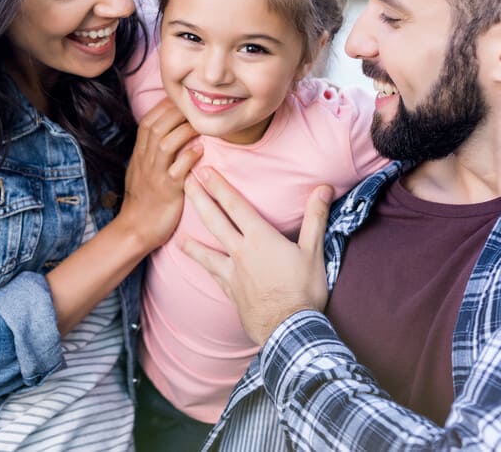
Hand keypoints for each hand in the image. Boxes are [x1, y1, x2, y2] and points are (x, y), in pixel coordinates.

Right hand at [120, 98, 201, 250]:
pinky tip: (200, 151)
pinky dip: (189, 157)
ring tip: (201, 126)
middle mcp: (145, 161)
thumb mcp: (141, 171)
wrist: (135, 228)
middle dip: (176, 113)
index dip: (164, 107)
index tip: (182, 100)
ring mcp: (154, 175)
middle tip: (196, 107)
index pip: (148, 122)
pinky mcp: (166, 190)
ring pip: (165, 144)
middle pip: (157, 127)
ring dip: (184, 131)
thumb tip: (166, 134)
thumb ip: (151, 152)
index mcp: (140, 154)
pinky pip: (177, 170)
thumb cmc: (142, 200)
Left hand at [180, 167, 332, 344]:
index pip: (235, 205)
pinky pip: (213, 276)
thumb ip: (315, 218)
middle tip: (184, 182)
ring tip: (178, 236)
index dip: (219, 186)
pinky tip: (200, 268)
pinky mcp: (231, 291)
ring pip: (206, 251)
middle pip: (214, 220)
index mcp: (260, 238)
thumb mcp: (313, 251)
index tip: (205, 171)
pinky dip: (205, 269)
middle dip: (198, 199)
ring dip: (192, 241)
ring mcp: (233, 273)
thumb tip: (322, 188)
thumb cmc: (303, 290)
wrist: (289, 329)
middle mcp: (241, 251)